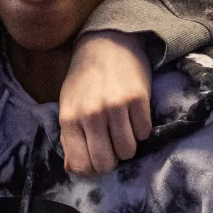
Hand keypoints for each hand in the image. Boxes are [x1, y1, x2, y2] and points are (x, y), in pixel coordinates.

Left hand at [59, 31, 151, 176]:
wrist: (107, 42)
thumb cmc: (85, 78)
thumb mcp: (68, 105)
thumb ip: (69, 137)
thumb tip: (73, 169)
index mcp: (69, 119)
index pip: (81, 165)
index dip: (92, 169)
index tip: (98, 160)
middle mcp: (91, 116)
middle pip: (106, 163)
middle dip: (112, 160)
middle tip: (113, 147)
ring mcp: (115, 108)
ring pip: (128, 151)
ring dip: (128, 145)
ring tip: (123, 128)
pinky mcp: (138, 100)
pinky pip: (145, 133)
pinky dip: (141, 129)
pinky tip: (134, 115)